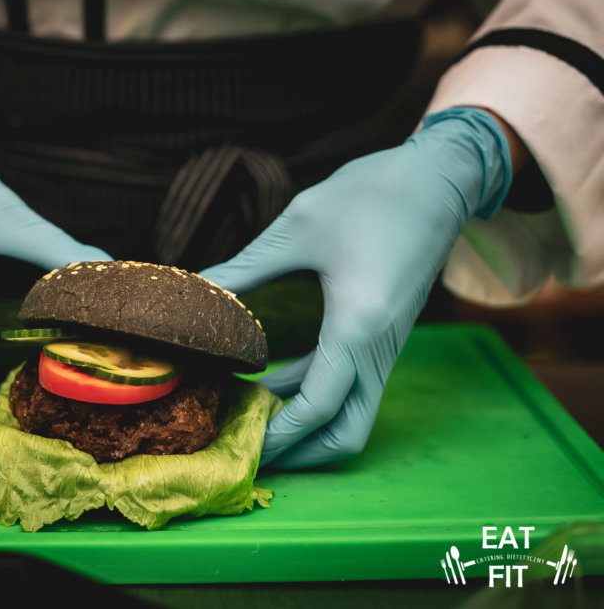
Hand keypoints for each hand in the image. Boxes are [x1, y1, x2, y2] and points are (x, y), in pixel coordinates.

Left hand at [199, 107, 511, 467]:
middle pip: (346, 432)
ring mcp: (385, 345)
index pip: (319, 407)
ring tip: (245, 413)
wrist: (436, 179)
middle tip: (246, 444)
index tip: (237, 444)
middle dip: (299, 450)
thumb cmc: (371, 196)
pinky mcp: (382, 335)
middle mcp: (378, 347)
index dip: (277, 434)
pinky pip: (349, 383)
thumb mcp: (297, 229)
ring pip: (350, 412)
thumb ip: (243, 270)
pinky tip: (267, 380)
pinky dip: (311, 393)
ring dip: (303, 422)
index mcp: (358, 326)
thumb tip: (193, 293)